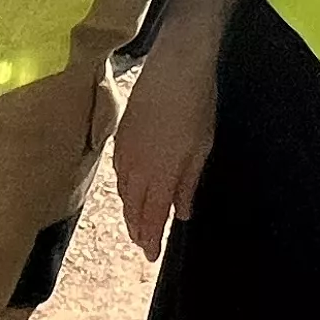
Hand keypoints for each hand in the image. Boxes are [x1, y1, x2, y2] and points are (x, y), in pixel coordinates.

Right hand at [112, 23, 221, 258]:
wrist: (177, 64)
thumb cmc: (197, 104)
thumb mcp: (201, 148)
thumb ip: (188, 183)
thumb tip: (182, 212)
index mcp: (159, 174)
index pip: (151, 217)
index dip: (150, 238)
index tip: (151, 256)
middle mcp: (136, 167)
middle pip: (132, 207)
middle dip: (137, 229)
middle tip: (143, 244)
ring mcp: (125, 149)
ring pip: (123, 190)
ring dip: (129, 210)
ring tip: (135, 222)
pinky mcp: (120, 132)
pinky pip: (118, 171)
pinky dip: (123, 187)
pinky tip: (128, 188)